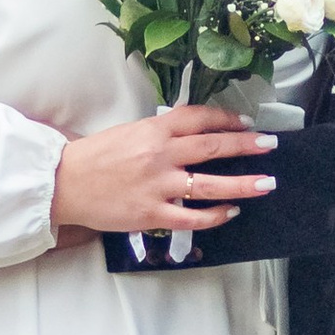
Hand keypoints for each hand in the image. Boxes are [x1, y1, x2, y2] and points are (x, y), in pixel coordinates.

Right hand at [51, 100, 275, 239]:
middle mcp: (160, 155)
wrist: (64, 183)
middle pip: (213, 147)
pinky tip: (230, 212)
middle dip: (246, 145)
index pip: (200, 118)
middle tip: (270, 144)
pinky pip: (192, 216)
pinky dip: (215, 215)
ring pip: (210, 184)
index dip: (228, 118)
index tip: (247, 122)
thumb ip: (162, 131)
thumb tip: (195, 131)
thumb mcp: (131, 131)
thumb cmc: (96, 156)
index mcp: (154, 129)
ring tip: (266, 183)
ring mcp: (158, 186)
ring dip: (243, 184)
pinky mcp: (151, 214)